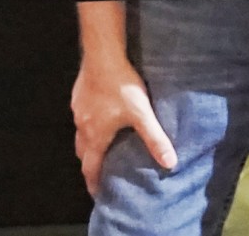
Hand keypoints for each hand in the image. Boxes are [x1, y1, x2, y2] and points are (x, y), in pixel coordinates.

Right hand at [71, 51, 175, 195]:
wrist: (102, 54)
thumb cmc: (121, 85)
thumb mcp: (142, 113)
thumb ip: (155, 138)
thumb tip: (170, 162)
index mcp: (95, 135)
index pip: (90, 167)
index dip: (93, 182)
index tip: (97, 193)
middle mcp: (82, 125)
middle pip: (82, 152)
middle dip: (90, 163)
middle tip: (100, 170)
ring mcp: (78, 109)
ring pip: (80, 133)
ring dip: (89, 142)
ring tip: (102, 145)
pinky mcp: (78, 95)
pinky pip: (81, 115)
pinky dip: (88, 122)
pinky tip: (100, 114)